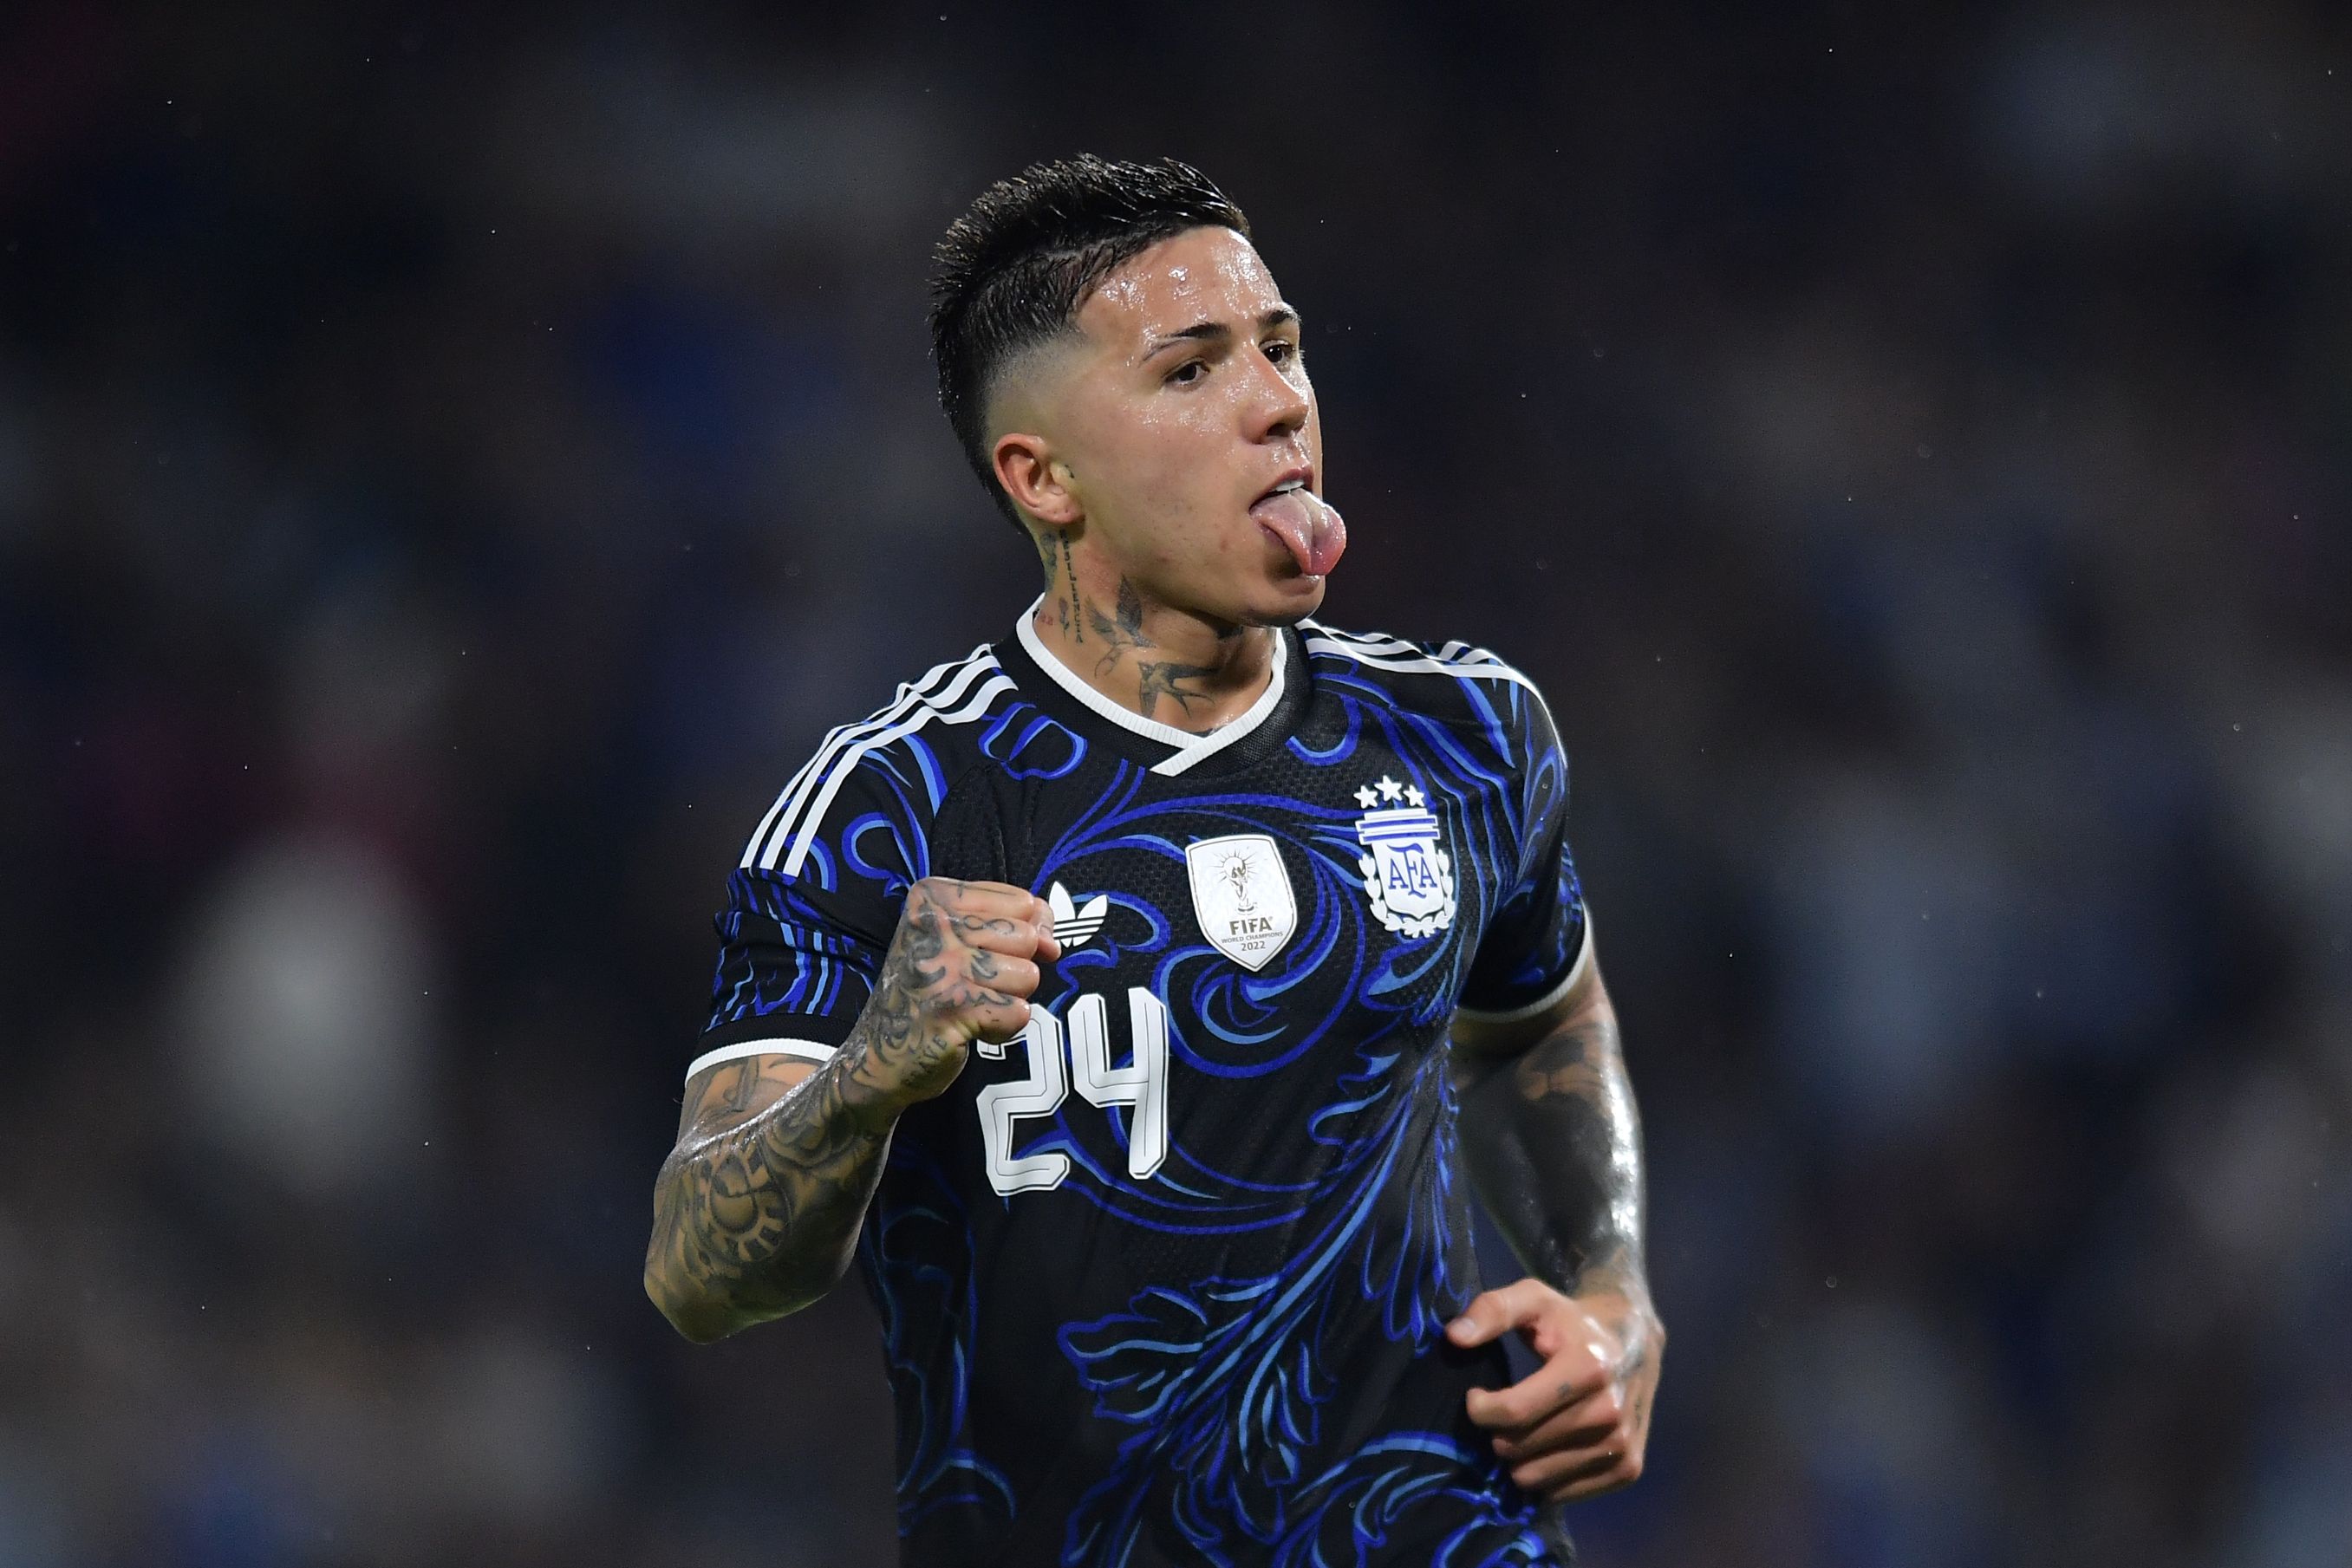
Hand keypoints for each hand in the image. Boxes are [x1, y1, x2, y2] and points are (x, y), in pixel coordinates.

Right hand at [851, 878, 1058, 1108]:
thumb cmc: (929, 991)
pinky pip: (1017, 1012)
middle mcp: (931, 925)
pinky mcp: (950, 1010)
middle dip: (1015, 968)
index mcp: (933, 897)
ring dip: (1009, 999)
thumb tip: (1052, 940)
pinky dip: (1003, 1027)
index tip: (989, 954)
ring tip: (972, 1005)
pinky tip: (971, 1027)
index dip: (1022, 935)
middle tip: (974, 985)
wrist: (879, 1055)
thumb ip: (1013, 923)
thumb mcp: (960, 939)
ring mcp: (939, 967)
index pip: (1023, 903)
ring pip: (1027, 975)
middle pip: (1027, 939)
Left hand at [1450, 1278, 1662, 1504]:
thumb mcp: (1533, 1298)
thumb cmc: (1572, 1321)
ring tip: (1524, 1430)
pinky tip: (1547, 1447)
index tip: (1476, 1397)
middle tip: (1503, 1413)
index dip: (1480, 1409)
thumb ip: (1492, 1311)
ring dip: (1518, 1459)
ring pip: (1536, 1478)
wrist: (1634, 1341)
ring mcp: (1621, 1445)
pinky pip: (1562, 1494)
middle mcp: (1609, 1411)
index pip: (1513, 1412)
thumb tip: (1454, 1337)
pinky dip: (1545, 1476)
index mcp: (1587, 1368)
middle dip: (1497, 1433)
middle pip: (1519, 1448)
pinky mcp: (1628, 1469)